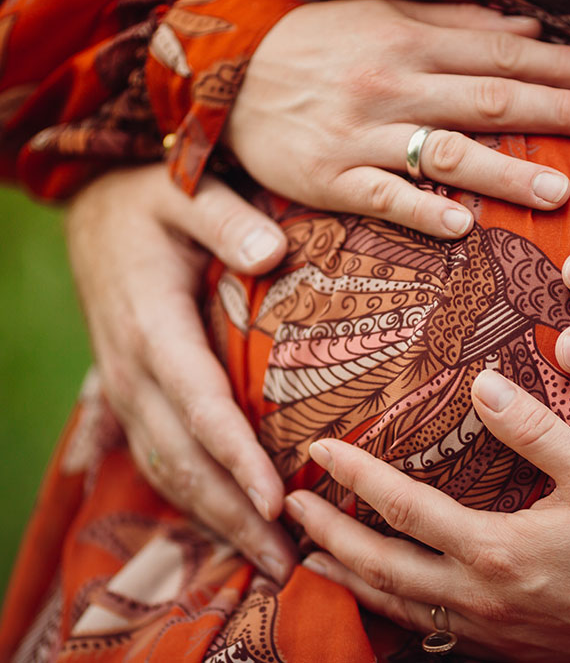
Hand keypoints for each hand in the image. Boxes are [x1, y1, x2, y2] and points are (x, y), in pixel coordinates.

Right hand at [66, 165, 296, 580]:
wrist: (96, 213)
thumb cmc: (154, 201)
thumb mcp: (186, 192)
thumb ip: (225, 219)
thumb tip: (272, 252)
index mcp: (152, 325)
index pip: (198, 404)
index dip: (235, 457)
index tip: (275, 501)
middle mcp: (132, 369)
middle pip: (182, 458)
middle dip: (233, 515)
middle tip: (288, 562)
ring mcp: (124, 388)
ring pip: (165, 469)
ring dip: (215, 520)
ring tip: (269, 562)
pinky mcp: (129, 394)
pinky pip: (154, 458)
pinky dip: (189, 498)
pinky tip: (223, 529)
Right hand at [226, 0, 569, 237]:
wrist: (228, 75)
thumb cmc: (318, 44)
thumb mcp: (383, 13)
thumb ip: (456, 21)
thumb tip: (526, 32)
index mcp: (409, 39)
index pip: (499, 54)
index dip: (558, 69)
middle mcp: (392, 84)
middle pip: (487, 99)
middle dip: (555, 112)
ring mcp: (361, 135)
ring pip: (444, 153)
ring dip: (504, 172)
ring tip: (559, 191)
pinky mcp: (330, 178)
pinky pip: (382, 197)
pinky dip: (422, 211)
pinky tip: (463, 227)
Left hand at [285, 371, 569, 660]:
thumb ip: (533, 429)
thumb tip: (480, 383)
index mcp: (497, 550)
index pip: (403, 509)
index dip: (355, 478)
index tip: (318, 451)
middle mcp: (483, 598)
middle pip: (381, 568)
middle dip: (328, 537)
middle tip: (288, 510)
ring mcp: (494, 632)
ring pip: (400, 609)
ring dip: (350, 582)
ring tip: (312, 560)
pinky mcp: (513, 650)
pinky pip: (434, 634)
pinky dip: (396, 613)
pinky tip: (390, 600)